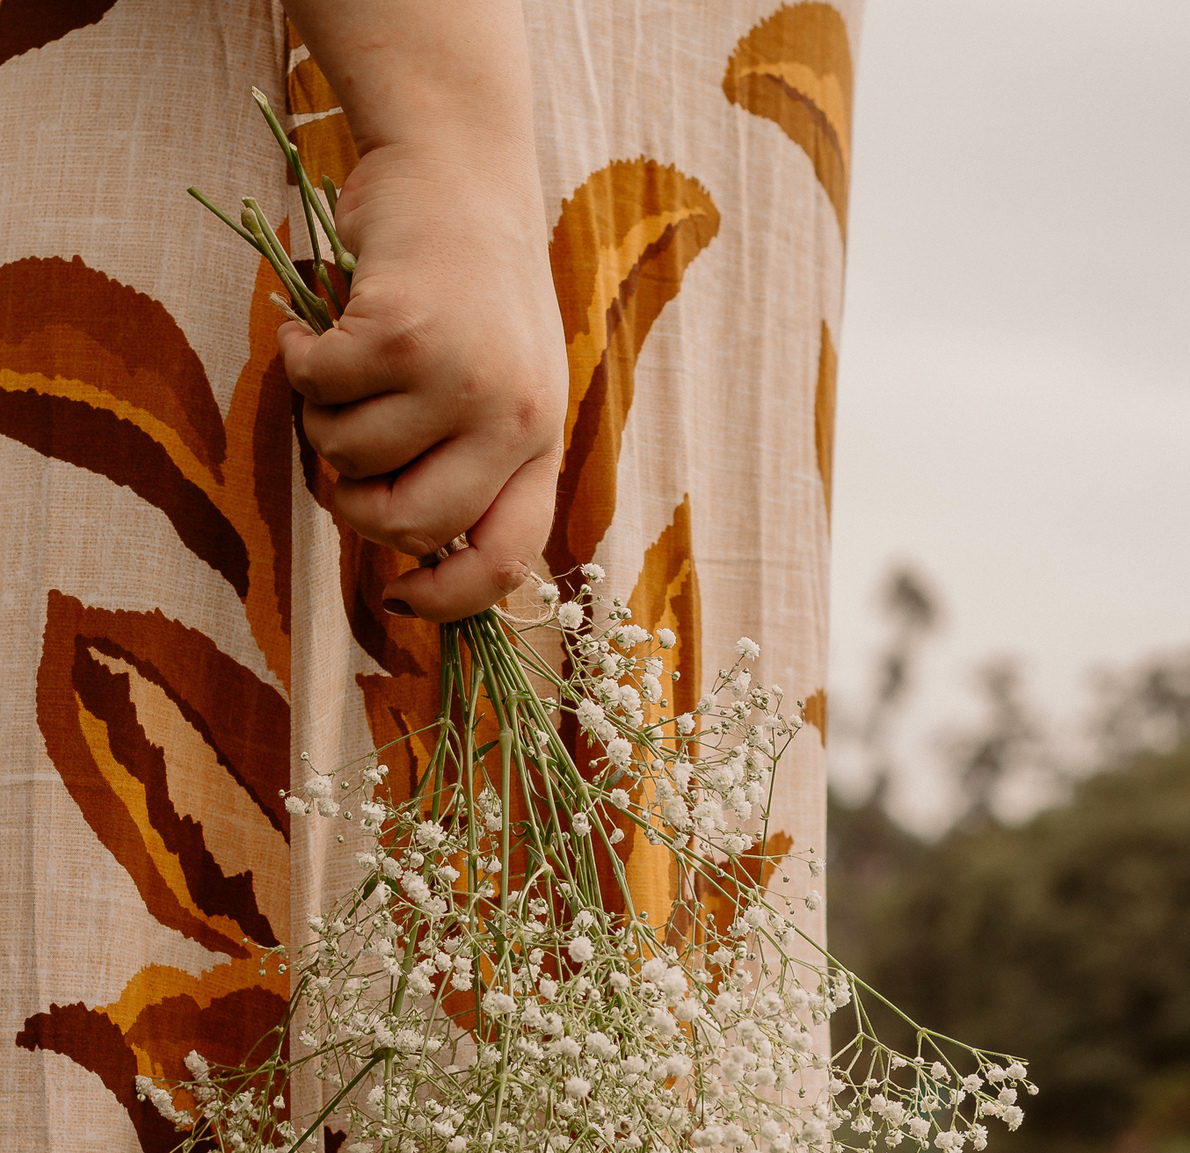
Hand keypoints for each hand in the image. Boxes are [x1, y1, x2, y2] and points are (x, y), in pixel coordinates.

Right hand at [278, 144, 567, 621]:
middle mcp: (513, 417)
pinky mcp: (401, 335)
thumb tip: (411, 553)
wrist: (456, 165)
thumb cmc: (467, 286)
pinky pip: (317, 390)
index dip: (449, 600)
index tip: (399, 599)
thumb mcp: (499, 381)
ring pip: (350, 457)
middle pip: (409, 526)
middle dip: (355, 506)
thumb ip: (472, 461)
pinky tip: (313, 329)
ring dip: (323, 417)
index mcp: (541, 440)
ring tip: (342, 367)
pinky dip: (298, 360)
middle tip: (342, 461)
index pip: (506, 558)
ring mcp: (459, 377)